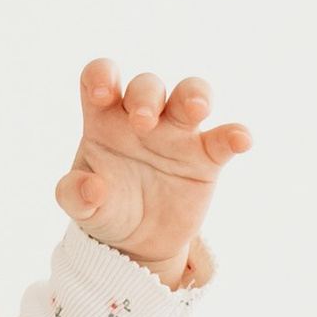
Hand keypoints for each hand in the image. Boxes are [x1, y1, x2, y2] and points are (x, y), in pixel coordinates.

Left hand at [55, 64, 250, 286]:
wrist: (136, 242)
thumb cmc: (105, 209)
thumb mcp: (82, 207)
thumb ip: (75, 196)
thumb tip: (93, 188)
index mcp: (104, 119)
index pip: (101, 77)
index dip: (102, 75)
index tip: (102, 93)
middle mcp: (143, 118)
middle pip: (148, 85)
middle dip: (147, 96)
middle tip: (142, 121)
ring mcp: (177, 135)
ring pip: (191, 95)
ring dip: (195, 95)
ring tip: (197, 109)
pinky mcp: (205, 158)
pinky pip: (223, 138)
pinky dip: (235, 135)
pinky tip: (240, 140)